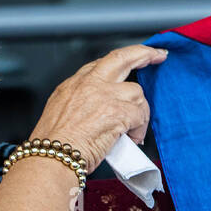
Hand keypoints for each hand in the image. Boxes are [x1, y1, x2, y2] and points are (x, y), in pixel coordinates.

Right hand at [31, 44, 167, 173]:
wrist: (52, 157)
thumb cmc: (55, 145)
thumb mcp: (61, 114)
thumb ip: (83, 104)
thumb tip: (102, 111)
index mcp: (75, 83)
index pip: (102, 64)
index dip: (120, 61)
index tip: (132, 59)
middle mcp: (89, 83)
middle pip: (122, 58)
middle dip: (144, 53)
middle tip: (158, 55)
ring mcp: (104, 95)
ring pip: (136, 93)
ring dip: (140, 113)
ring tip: (132, 132)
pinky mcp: (117, 111)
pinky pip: (140, 115)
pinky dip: (140, 129)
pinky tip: (132, 139)